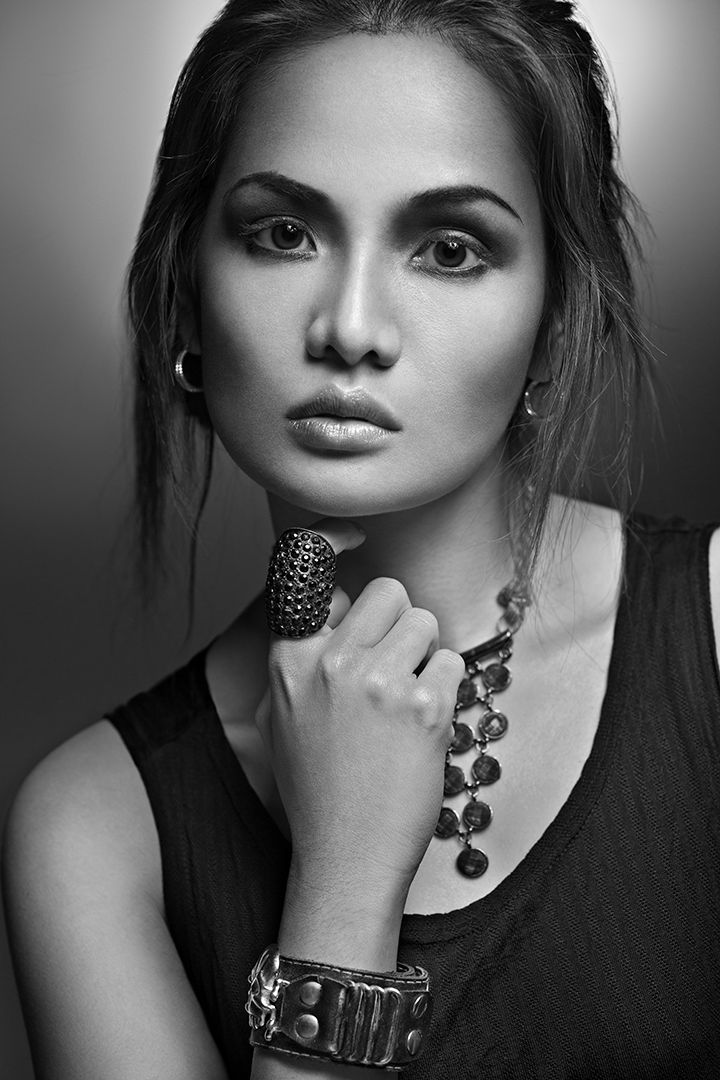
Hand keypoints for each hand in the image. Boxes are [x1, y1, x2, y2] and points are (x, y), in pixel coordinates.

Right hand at [257, 519, 464, 904]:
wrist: (346, 857)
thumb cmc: (318, 787)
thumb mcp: (282, 713)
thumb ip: (303, 654)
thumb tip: (335, 603)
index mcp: (290, 659)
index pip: (303, 568)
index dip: (330, 536)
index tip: (355, 532)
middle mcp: (330, 661)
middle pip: (390, 592)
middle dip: (399, 625)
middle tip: (389, 674)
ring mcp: (378, 682)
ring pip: (426, 624)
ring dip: (425, 659)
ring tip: (403, 709)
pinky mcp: (424, 707)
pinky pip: (451, 664)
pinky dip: (446, 692)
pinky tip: (421, 731)